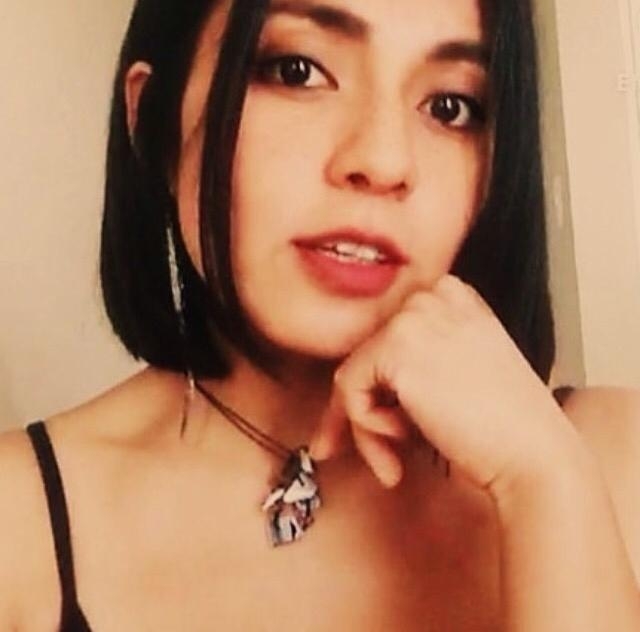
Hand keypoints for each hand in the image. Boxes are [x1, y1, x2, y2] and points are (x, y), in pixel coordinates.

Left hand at [310, 275, 583, 499]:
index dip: (384, 386)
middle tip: (394, 451)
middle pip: (369, 356)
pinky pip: (348, 389)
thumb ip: (420, 358)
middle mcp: (432, 296)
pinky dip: (366, 427)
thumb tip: (362, 377)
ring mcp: (414, 316)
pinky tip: (402, 443)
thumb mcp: (462, 371)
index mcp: (453, 297)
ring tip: (398, 455)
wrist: (535, 456)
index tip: (394, 425)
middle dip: (372, 409)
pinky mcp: (395, 346)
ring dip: (369, 426)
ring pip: (355, 374)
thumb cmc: (503, 428)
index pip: (389, 338)